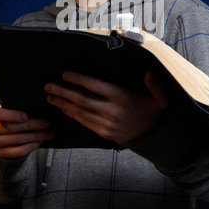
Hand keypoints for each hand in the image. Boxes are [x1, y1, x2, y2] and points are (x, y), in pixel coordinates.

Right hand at [0, 104, 54, 157]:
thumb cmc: (8, 114)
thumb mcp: (6, 107)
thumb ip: (16, 106)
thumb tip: (38, 107)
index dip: (12, 115)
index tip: (26, 116)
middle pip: (11, 127)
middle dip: (32, 125)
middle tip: (47, 123)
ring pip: (17, 139)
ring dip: (36, 136)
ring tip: (48, 132)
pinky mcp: (1, 152)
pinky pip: (18, 151)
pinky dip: (31, 146)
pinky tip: (40, 141)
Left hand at [44, 70, 167, 144]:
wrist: (154, 136)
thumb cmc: (153, 111)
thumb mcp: (160, 97)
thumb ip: (155, 84)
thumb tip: (150, 72)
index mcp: (123, 98)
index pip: (96, 87)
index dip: (79, 80)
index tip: (65, 74)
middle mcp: (112, 111)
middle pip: (83, 100)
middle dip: (63, 92)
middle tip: (48, 86)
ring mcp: (107, 124)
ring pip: (80, 112)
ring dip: (63, 104)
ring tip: (50, 97)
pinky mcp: (103, 133)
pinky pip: (84, 122)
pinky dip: (72, 115)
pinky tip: (63, 108)